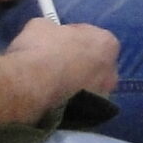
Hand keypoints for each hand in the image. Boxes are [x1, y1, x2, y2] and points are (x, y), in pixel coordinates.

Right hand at [6, 14, 120, 113]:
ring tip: (52, 84)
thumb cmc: (40, 50)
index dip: (72, 37)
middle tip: (56, 63)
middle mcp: (112, 71)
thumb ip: (54, 30)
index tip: (57, 42)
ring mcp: (103, 97)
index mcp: (107, 43)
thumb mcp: (41, 26)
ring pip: (89, 86)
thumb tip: (51, 35)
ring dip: (75, 84)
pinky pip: (79, 104)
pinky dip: (69, 101)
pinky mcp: (90, 117)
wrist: (29, 88)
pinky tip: (52, 99)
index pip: (90, 36)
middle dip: (79, 62)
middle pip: (94, 63)